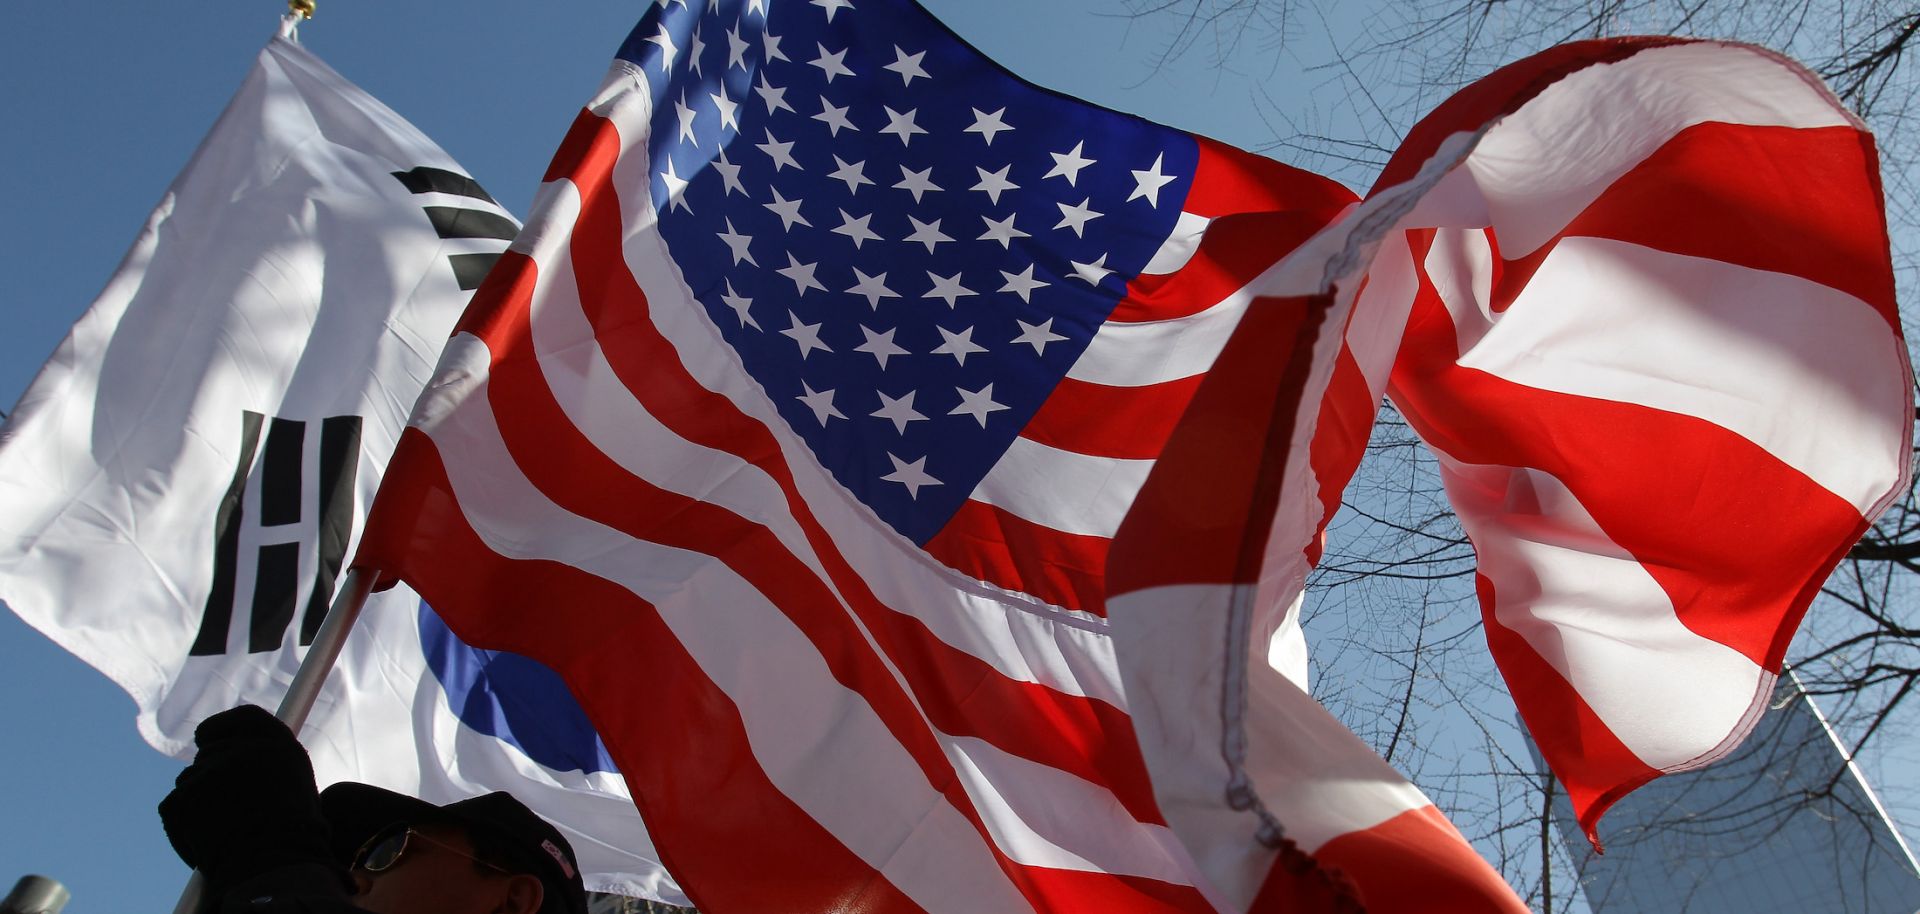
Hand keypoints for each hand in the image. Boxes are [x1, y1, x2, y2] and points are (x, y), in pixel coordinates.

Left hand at [158, 705, 335, 884]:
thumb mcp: (293, 784)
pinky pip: (174, 805)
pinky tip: (206, 841)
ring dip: (197, 799)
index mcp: (277, 744)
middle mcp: (243, 749)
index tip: (206, 736)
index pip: (244, 717)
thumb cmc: (293, 834)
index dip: (222, 725)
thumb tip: (237, 751)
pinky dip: (182, 824)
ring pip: (189, 779)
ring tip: (221, 828)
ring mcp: (210, 772)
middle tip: (225, 807)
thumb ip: (266, 760)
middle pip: (210, 752)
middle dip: (209, 775)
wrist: (273, 867)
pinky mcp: (182, 797)